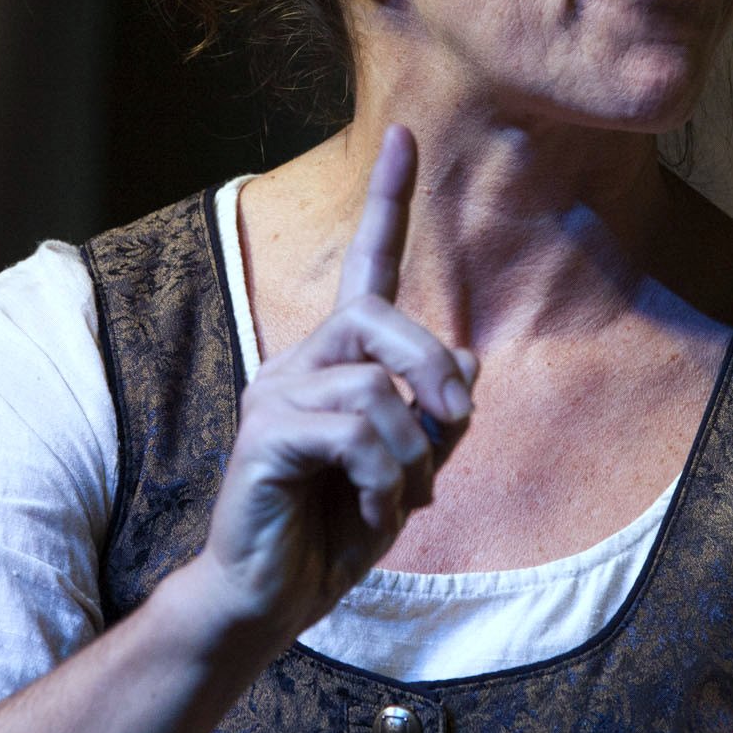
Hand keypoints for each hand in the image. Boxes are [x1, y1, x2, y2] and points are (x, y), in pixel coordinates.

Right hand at [189, 124, 478, 643]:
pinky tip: (375, 512)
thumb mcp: (410, 469)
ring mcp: (276, 396)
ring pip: (375, 388)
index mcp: (336, 360)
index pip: (365, 265)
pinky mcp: (266, 436)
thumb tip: (467, 362)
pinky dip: (387, 481)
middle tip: (451, 427)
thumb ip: (435, 416)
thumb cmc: (337, 528)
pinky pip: (354, 435)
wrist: (273, 596)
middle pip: (378, 315)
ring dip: (413, 455)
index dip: (389, 202)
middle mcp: (300, 363)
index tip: (406, 136)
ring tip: (402, 497)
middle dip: (429, 368)